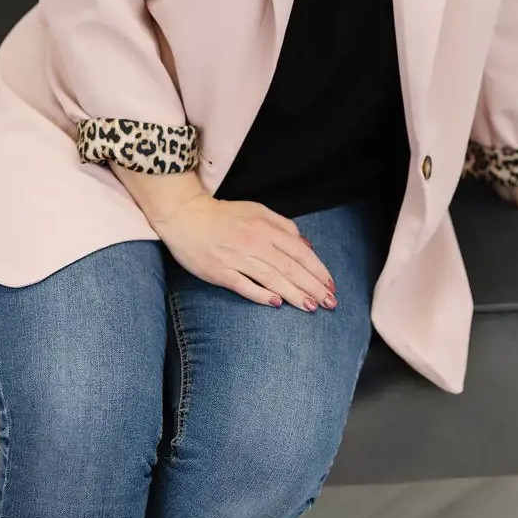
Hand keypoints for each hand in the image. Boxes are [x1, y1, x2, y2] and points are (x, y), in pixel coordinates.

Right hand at [158, 193, 337, 312]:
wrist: (186, 216)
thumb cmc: (225, 215)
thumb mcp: (257, 211)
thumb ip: (284, 226)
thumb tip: (306, 245)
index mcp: (266, 228)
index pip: (300, 252)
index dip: (318, 269)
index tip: (331, 285)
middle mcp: (254, 243)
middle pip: (290, 268)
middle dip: (313, 287)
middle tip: (330, 303)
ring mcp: (236, 258)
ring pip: (272, 278)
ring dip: (294, 294)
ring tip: (311, 307)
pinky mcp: (220, 272)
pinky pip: (244, 285)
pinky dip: (261, 294)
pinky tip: (277, 303)